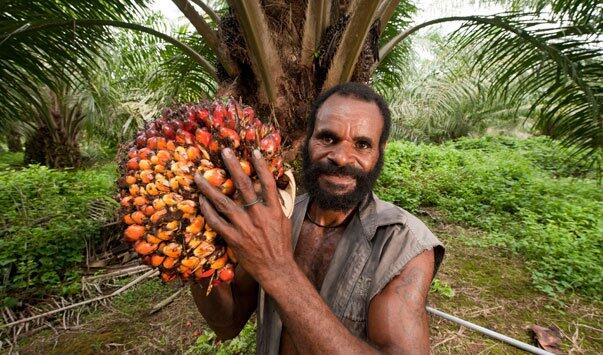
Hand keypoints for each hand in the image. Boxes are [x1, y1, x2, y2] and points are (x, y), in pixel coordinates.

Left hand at [194, 148, 294, 285]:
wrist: (276, 269)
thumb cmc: (281, 246)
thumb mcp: (283, 221)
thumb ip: (275, 205)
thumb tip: (269, 190)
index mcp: (274, 210)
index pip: (268, 183)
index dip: (261, 166)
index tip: (253, 151)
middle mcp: (259, 216)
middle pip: (245, 186)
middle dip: (234, 167)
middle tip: (224, 151)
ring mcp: (245, 227)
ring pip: (224, 202)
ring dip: (209, 188)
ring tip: (198, 176)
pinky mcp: (234, 238)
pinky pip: (216, 221)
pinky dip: (207, 210)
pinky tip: (201, 201)